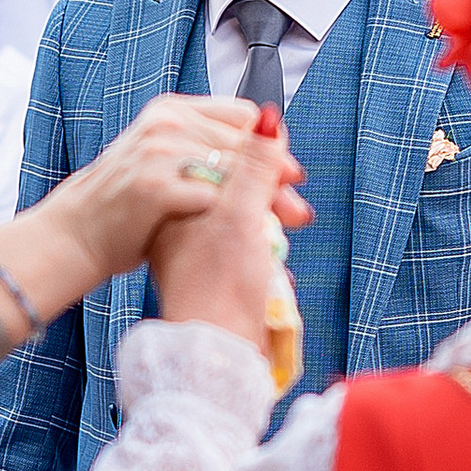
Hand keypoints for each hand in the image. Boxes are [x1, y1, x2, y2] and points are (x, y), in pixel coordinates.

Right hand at [30, 96, 304, 293]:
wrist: (79, 233)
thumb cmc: (128, 205)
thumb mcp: (167, 162)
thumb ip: (210, 150)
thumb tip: (271, 151)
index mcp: (173, 110)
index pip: (242, 115)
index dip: (270, 145)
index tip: (288, 174)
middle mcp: (167, 123)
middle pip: (242, 144)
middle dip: (276, 178)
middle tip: (298, 207)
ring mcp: (159, 152)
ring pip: (232, 171)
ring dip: (262, 201)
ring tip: (284, 225)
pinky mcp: (154, 186)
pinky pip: (210, 198)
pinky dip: (230, 218)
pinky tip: (245, 237)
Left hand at [150, 108, 303, 349]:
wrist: (216, 355)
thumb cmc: (224, 290)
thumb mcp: (244, 216)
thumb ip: (255, 165)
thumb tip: (267, 114)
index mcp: (176, 197)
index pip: (221, 151)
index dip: (262, 158)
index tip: (288, 178)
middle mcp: (179, 217)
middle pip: (234, 178)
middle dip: (270, 193)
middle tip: (294, 215)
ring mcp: (193, 244)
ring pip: (243, 209)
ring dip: (270, 220)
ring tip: (278, 246)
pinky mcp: (210, 267)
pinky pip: (244, 238)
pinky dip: (263, 246)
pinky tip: (270, 265)